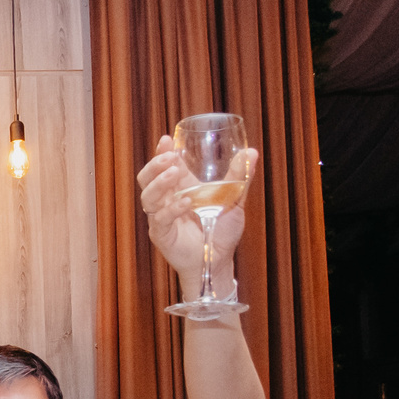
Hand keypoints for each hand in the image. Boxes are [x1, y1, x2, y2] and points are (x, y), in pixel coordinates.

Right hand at [135, 135, 256, 292]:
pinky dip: (171, 209)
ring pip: (148, 195)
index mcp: (181, 187)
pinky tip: (185, 203)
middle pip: (147, 177)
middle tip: (169, 157)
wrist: (219, 260)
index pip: (165, 165)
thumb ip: (239, 176)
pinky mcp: (161, 234)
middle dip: (155, 164)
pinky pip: (159, 218)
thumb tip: (251, 151)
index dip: (162, 152)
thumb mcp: (234, 199)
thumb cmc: (222, 231)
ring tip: (173, 174)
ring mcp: (161, 217)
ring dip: (159, 182)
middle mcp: (167, 200)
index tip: (167, 139)